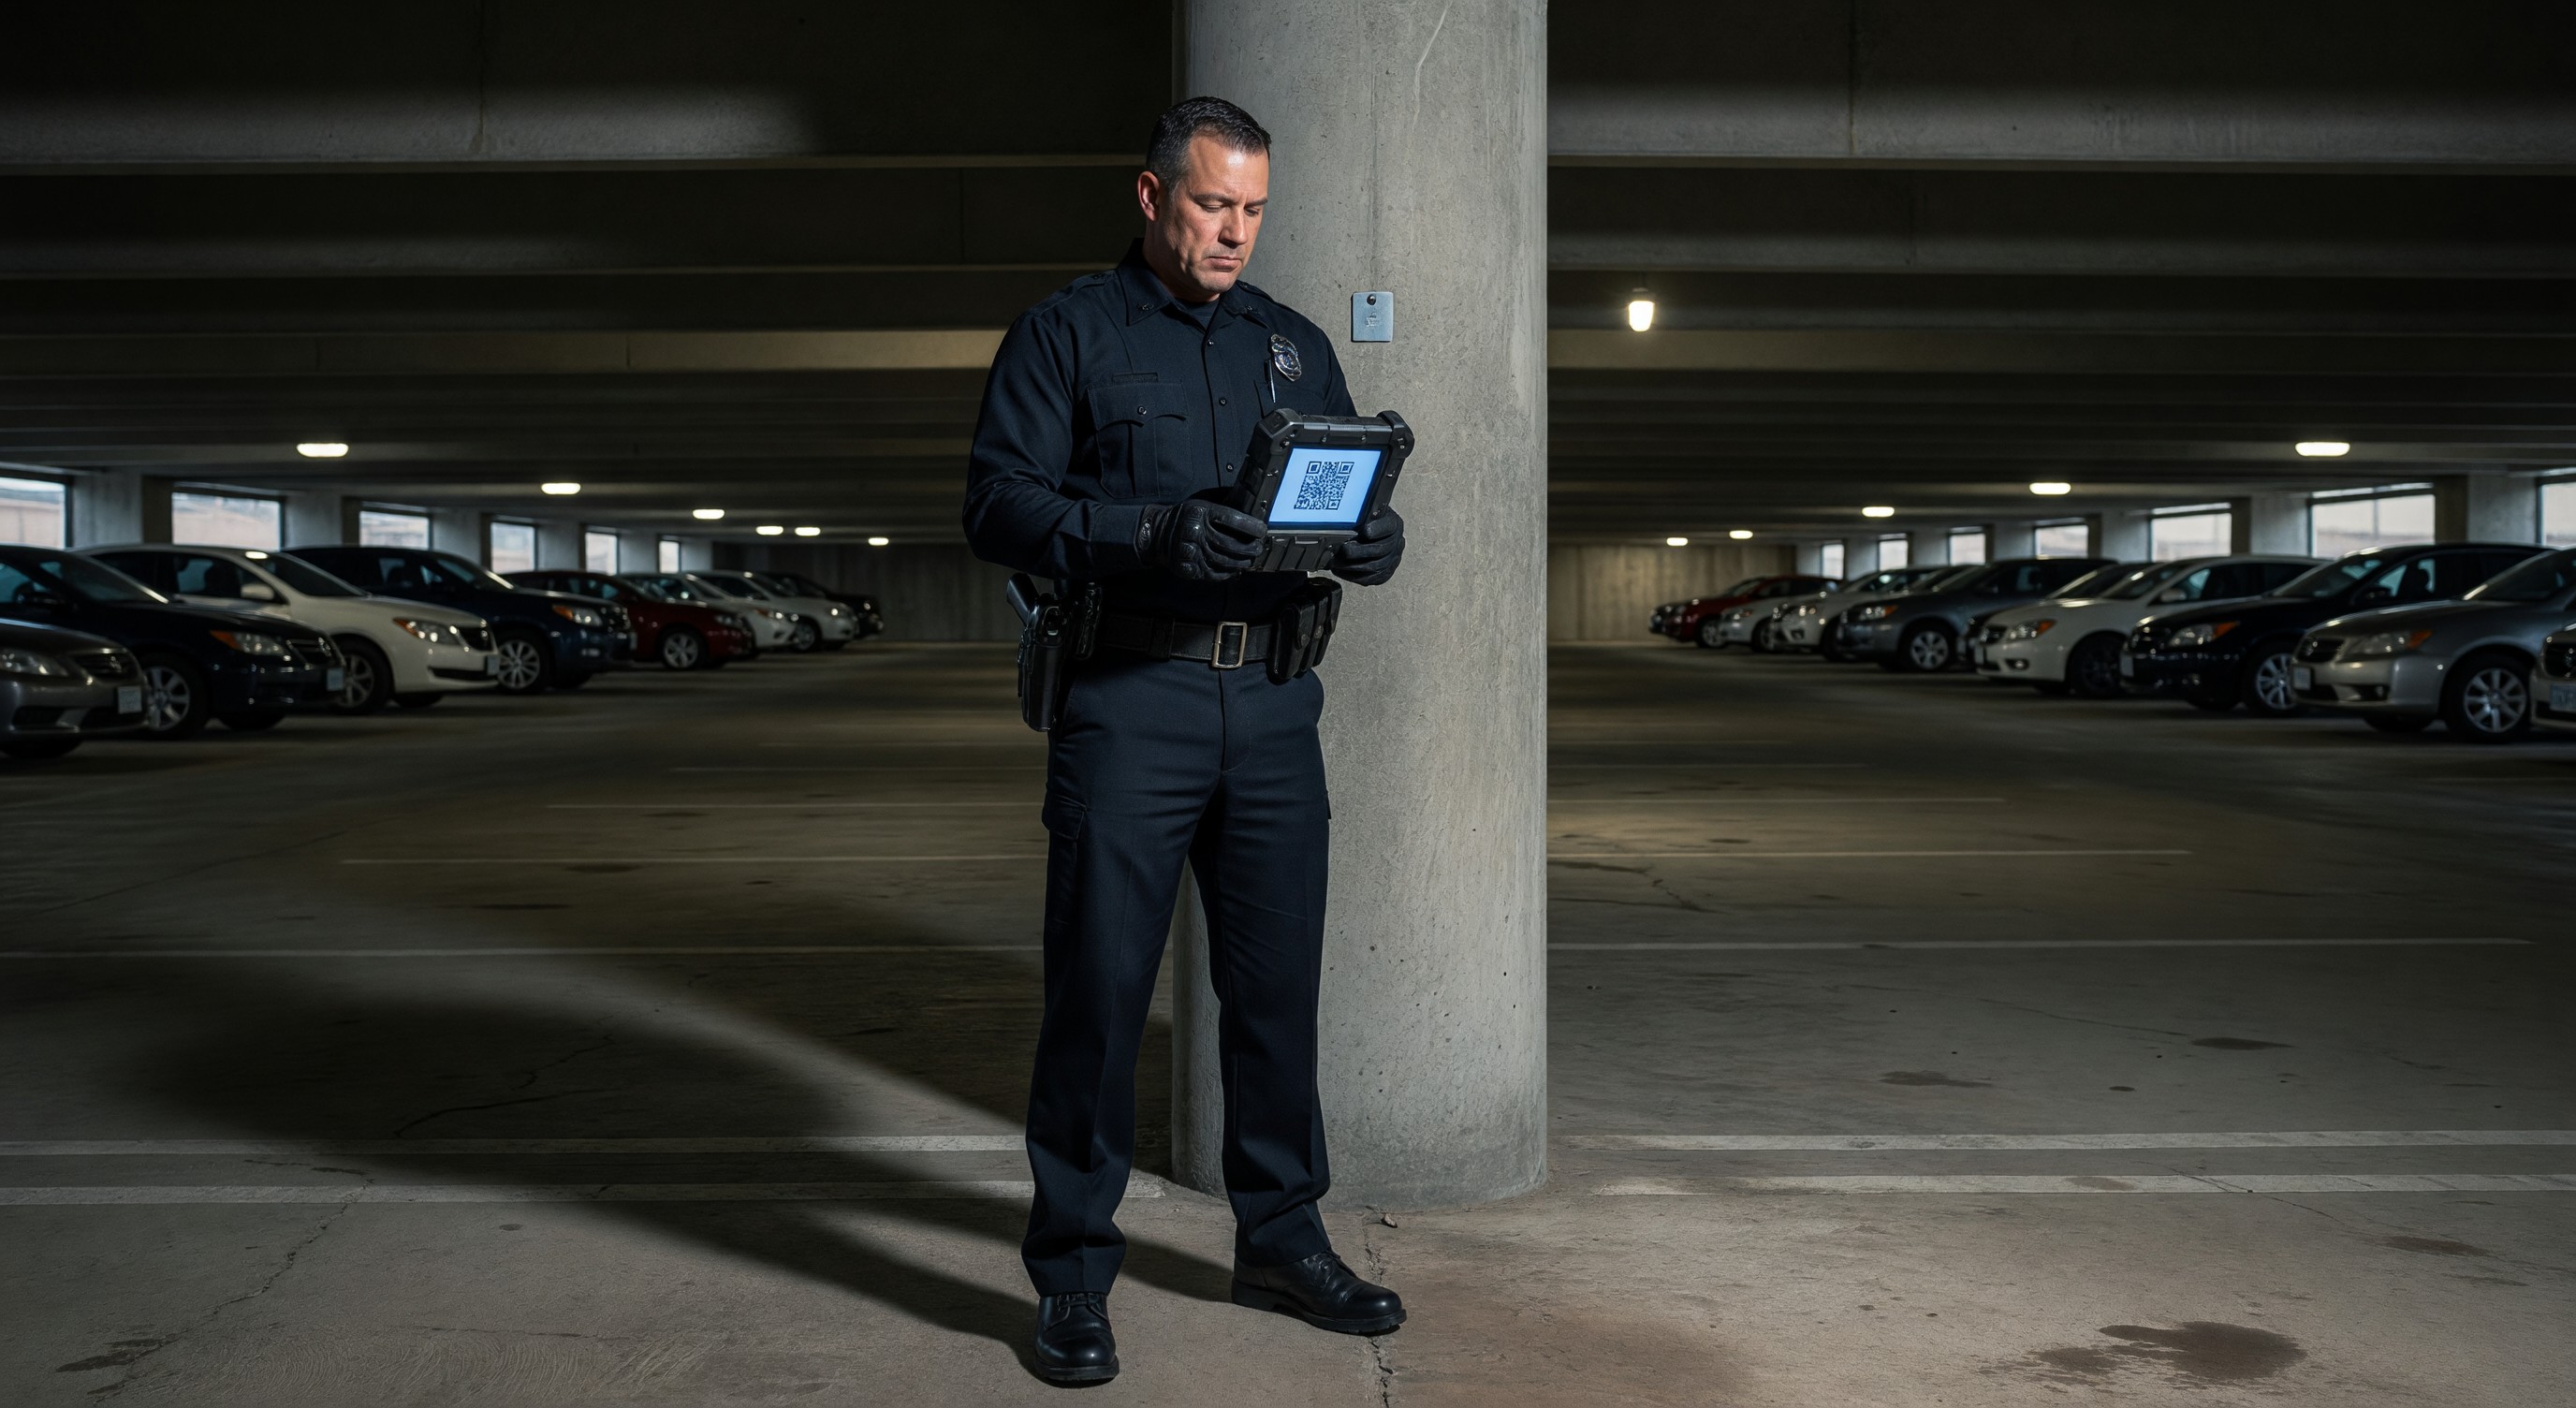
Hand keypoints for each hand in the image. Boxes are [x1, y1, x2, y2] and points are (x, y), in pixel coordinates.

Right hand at [1140, 500, 1266, 581]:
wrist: (1158, 533)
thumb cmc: (1186, 517)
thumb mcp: (1201, 503)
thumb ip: (1223, 503)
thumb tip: (1250, 504)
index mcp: (1200, 512)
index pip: (1231, 519)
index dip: (1250, 526)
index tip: (1262, 530)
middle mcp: (1194, 531)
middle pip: (1229, 543)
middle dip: (1249, 548)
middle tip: (1258, 548)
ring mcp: (1190, 551)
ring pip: (1224, 560)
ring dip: (1241, 562)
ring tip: (1250, 560)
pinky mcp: (1188, 567)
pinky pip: (1213, 573)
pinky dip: (1228, 573)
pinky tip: (1236, 569)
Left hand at [1332, 507, 1404, 585]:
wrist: (1371, 531)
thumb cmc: (1365, 521)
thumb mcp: (1365, 512)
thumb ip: (1360, 515)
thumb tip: (1346, 518)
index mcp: (1393, 523)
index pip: (1390, 526)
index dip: (1378, 530)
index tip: (1366, 531)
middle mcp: (1397, 542)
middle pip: (1382, 549)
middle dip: (1361, 551)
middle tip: (1344, 550)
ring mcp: (1393, 559)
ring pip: (1377, 566)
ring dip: (1354, 566)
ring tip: (1337, 563)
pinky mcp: (1386, 572)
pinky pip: (1373, 578)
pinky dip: (1355, 576)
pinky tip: (1341, 572)